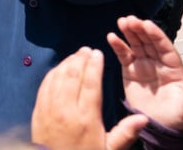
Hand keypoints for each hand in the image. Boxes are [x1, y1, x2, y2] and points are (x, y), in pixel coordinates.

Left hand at [32, 47, 147, 149]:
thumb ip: (125, 133)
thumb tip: (144, 118)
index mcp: (86, 118)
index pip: (91, 84)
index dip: (94, 66)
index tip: (97, 53)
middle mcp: (66, 110)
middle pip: (73, 76)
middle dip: (80, 60)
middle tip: (86, 50)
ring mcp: (49, 109)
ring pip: (57, 78)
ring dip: (66, 63)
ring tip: (75, 55)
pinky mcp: (38, 111)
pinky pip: (44, 86)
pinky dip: (52, 74)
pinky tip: (59, 69)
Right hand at [108, 16, 182, 130]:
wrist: (160, 128)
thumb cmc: (177, 118)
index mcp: (174, 68)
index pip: (165, 47)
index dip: (156, 35)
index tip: (147, 24)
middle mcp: (159, 63)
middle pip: (149, 42)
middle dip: (141, 29)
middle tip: (131, 19)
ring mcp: (144, 66)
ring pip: (136, 45)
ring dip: (129, 32)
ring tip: (122, 22)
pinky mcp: (130, 71)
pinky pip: (124, 56)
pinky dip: (118, 46)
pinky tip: (111, 37)